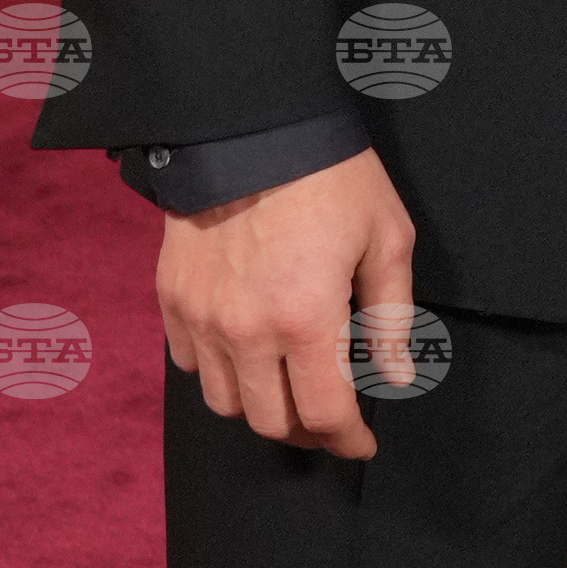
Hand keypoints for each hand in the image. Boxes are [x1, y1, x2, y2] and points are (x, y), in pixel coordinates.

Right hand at [157, 145, 416, 458]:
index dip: (348, 440)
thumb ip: (392, 318)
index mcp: (306, 319)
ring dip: (260, 406)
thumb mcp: (386, 239)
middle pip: (271, 421)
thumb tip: (394, 378)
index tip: (362, 442)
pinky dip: (219, 372)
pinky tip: (246, 353)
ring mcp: (202, 316)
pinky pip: (189, 363)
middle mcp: (246, 330)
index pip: (325, 413)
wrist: (249, 125)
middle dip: (307, 432)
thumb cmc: (330, 177)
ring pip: (224, 402)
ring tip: (287, 389)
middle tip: (330, 418)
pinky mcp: (172, 297)